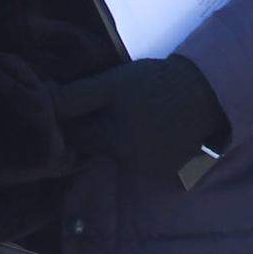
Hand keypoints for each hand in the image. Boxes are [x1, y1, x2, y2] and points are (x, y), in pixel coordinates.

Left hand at [56, 54, 228, 176]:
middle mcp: (124, 163)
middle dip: (99, 130)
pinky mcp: (167, 170)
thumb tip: (47, 104)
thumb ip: (77, 97)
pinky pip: (144, 160)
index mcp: (108, 142)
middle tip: (114, 106)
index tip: (83, 105)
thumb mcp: (112, 83)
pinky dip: (144, 147)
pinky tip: (154, 128)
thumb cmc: (154, 83)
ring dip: (122, 139)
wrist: (206, 92)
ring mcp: (147, 170)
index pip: (75, 139)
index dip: (75, 122)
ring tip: (136, 115)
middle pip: (98, 149)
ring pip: (120, 155)